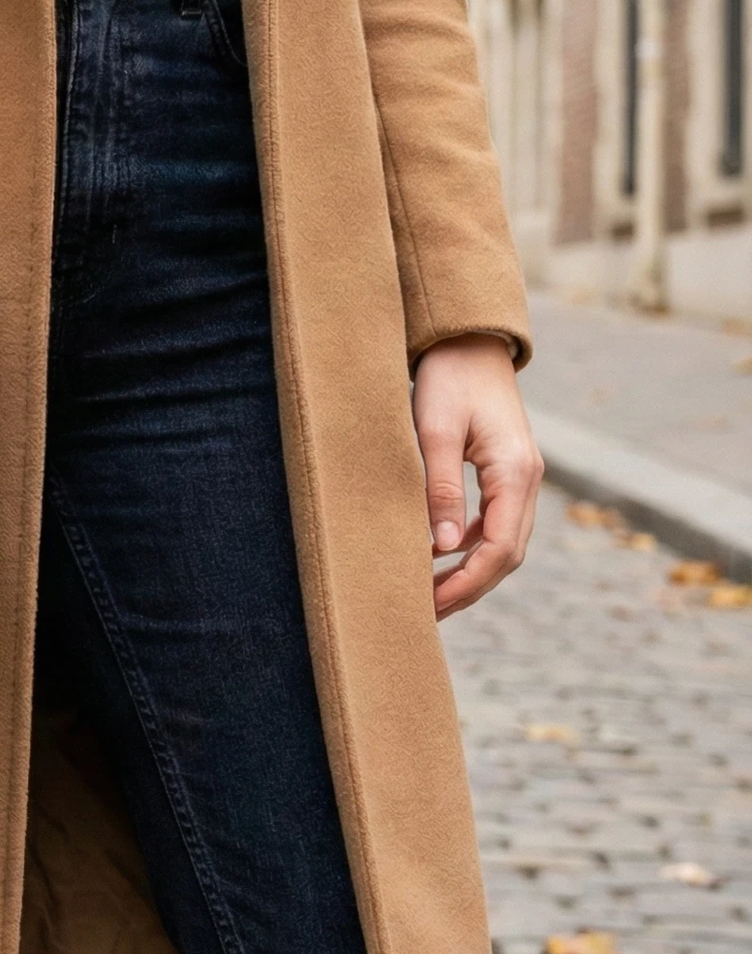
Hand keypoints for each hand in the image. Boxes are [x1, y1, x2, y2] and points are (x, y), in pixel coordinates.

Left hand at [411, 334, 542, 618]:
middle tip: (426, 612)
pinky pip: (493, 521)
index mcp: (516, 473)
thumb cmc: (447, 381)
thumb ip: (440, 489)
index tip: (432, 605)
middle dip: (470, 587)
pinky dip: (468, 544)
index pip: (499, 548)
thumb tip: (440, 549)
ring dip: (470, 570)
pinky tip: (436, 554)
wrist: (467, 342)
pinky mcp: (506, 470)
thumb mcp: (433, 433)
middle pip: (506, 553)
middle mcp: (527, 480)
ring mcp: (520, 476)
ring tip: (429, 593)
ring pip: (503, 540)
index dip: (468, 583)